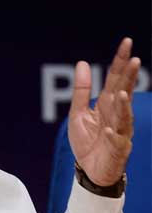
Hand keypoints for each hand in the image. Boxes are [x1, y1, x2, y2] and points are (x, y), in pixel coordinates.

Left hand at [69, 38, 140, 185]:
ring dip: (124, 106)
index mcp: (108, 105)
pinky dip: (112, 136)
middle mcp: (117, 116)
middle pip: (124, 93)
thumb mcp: (78, 113)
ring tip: (122, 93)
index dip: (120, 62)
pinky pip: (115, 142)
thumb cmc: (87, 141)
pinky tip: (109, 130)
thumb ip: (82, 91)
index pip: (116, 79)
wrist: (90, 171)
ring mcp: (119, 133)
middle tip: (134, 60)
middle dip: (129, 78)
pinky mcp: (116, 150)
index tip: (127, 42)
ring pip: (124, 118)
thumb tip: (82, 63)